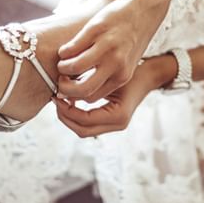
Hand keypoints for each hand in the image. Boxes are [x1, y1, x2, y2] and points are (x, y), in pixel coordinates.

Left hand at [53, 56, 175, 136]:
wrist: (148, 75)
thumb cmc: (132, 72)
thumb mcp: (111, 76)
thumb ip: (90, 85)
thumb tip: (64, 90)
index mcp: (119, 116)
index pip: (85, 120)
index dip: (67, 110)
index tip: (57, 94)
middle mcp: (117, 125)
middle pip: (82, 131)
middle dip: (65, 116)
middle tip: (55, 98)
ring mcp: (115, 126)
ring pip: (84, 130)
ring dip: (69, 117)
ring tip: (60, 99)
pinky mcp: (111, 122)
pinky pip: (89, 125)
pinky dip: (77, 115)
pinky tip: (70, 100)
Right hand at [57, 0, 169, 101]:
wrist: (146, 10)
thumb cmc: (132, 39)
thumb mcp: (126, 63)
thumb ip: (108, 75)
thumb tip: (80, 89)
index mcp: (122, 76)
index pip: (91, 97)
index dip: (74, 96)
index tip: (68, 88)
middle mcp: (116, 63)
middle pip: (83, 89)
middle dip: (65, 88)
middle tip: (60, 79)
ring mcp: (106, 46)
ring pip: (75, 67)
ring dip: (63, 67)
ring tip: (62, 63)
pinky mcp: (97, 29)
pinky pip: (73, 46)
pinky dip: (64, 51)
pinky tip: (65, 49)